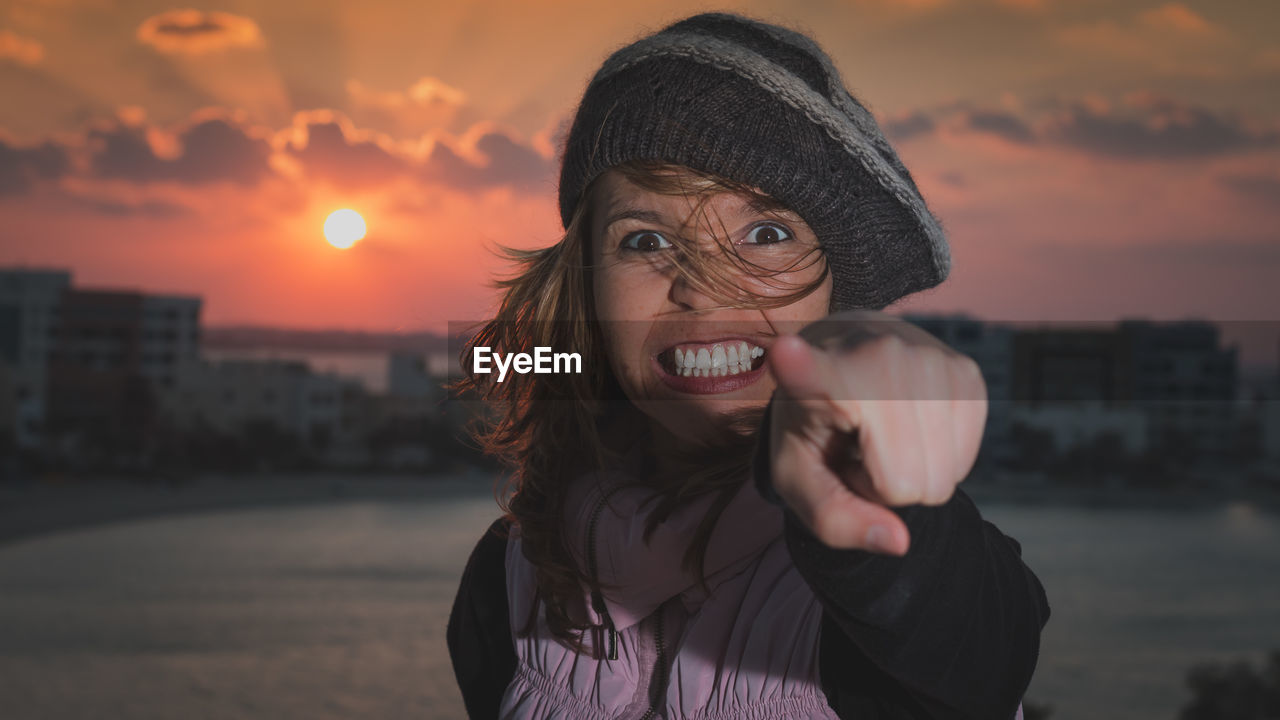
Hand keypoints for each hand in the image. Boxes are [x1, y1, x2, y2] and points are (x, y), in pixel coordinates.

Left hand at [767, 310, 987, 554]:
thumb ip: (833, 518)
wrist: (846, 364)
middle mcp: (877, 356)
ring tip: (880, 434)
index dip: (799, 368)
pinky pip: (965, 462)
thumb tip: (899, 541)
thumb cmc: (816, 428)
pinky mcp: (966, 372)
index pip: (810, 375)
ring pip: (942, 477)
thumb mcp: (800, 480)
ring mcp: (930, 359)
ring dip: (912, 471)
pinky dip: (940, 459)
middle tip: (857, 448)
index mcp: (817, 378)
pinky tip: (911, 427)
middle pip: (908, 483)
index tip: (784, 351)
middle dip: (884, 485)